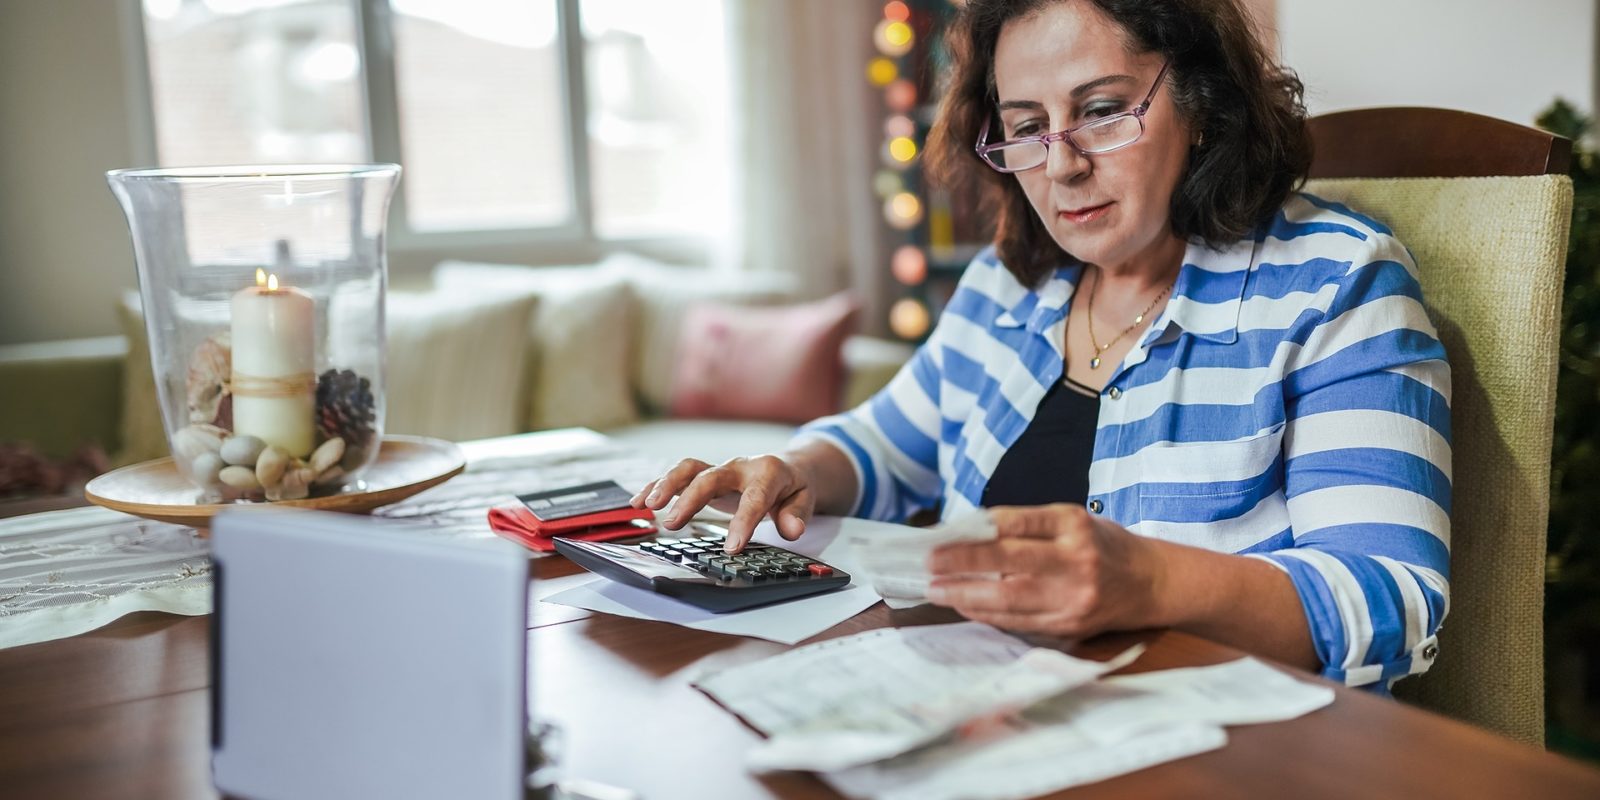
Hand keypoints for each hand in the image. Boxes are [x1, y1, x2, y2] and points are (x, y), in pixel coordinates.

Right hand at [630, 455, 814, 552]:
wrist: (786, 467)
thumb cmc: (792, 487)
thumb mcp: (805, 500)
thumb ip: (797, 515)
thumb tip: (792, 530)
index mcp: (767, 473)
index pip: (754, 498)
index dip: (743, 523)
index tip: (732, 548)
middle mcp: (738, 467)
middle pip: (710, 477)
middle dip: (690, 500)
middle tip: (673, 524)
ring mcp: (719, 469)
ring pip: (688, 469)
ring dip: (666, 485)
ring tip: (647, 506)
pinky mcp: (704, 475)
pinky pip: (677, 477)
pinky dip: (656, 486)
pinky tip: (638, 503)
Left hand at [924, 504, 1161, 637]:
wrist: (1150, 583)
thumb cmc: (1102, 544)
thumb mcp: (1071, 520)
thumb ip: (1025, 525)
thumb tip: (968, 533)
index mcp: (1074, 525)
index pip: (1017, 524)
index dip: (976, 531)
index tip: (942, 535)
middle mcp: (1076, 561)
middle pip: (1010, 564)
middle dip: (963, 565)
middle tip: (930, 563)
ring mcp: (1073, 598)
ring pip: (1009, 600)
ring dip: (966, 596)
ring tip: (937, 589)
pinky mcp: (1069, 626)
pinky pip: (1018, 622)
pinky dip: (986, 614)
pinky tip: (964, 605)